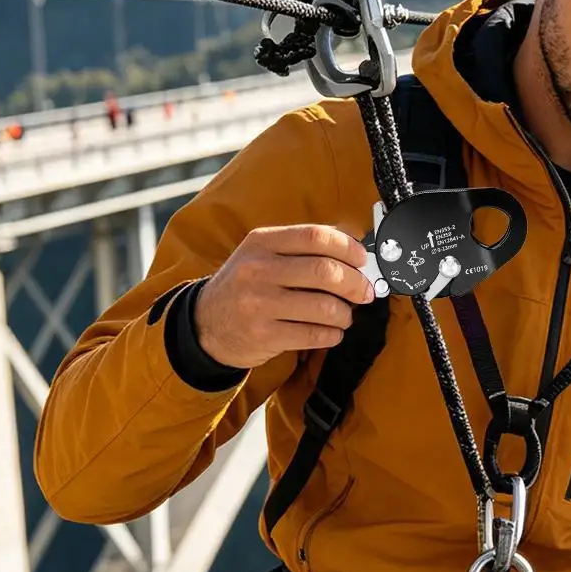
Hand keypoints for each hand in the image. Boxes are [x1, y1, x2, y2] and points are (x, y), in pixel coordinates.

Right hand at [195, 224, 376, 368]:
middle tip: (365, 292)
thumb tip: (353, 245)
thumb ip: (302, 248)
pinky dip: (333, 334)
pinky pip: (314, 334)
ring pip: (324, 306)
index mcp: (261, 242)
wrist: (205, 323)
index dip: (348, 247)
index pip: (315, 236)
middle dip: (356, 284)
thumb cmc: (245, 286)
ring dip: (345, 313)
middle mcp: (258, 269)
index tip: (363, 259)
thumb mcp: (262, 255)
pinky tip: (331, 331)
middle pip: (325, 271)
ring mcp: (259, 303)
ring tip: (344, 315)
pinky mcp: (263, 335)